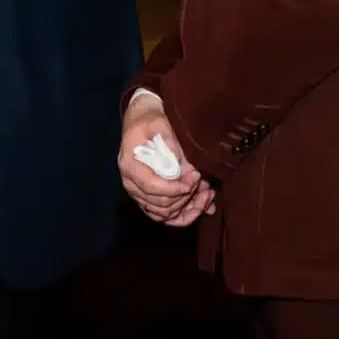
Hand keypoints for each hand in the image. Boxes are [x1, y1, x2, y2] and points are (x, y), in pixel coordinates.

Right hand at [119, 93, 216, 226]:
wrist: (141, 122)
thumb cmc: (149, 121)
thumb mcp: (159, 124)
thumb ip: (170, 142)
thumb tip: (183, 165)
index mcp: (130, 166)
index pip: (153, 187)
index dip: (177, 188)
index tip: (196, 177)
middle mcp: (131, 184)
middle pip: (161, 204)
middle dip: (187, 197)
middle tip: (206, 183)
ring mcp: (138, 193)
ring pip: (164, 214)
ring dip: (189, 208)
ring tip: (208, 194)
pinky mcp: (147, 197)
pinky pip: (164, 216)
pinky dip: (183, 215)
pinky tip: (200, 206)